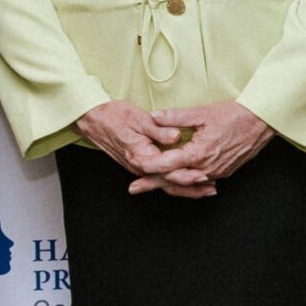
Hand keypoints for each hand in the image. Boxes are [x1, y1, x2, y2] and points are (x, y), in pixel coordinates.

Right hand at [75, 99, 214, 196]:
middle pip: (168, 183)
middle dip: (191, 187)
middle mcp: (140, 166)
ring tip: (206, 189)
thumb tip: (175, 136)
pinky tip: (189, 182)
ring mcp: (139, 168)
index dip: (187, 173)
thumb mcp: (138, 118)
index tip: (204, 173)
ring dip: (185, 188)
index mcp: (141, 156)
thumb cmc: (114, 116)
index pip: (168, 170)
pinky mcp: (140, 165)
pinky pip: (160, 179)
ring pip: (165, 184)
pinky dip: (175, 182)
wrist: (94, 119)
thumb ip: (159, 128)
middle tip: (211, 187)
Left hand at [140, 101, 274, 194]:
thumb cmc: (233, 116)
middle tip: (134, 188)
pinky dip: (186, 183)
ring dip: (168, 185)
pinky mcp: (222, 173)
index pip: (167, 164)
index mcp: (198, 154)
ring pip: (186, 184)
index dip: (148, 166)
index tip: (134, 167)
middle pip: (173, 180)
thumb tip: (154, 116)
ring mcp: (215, 173)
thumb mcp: (202, 113)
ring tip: (151, 186)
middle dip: (152, 183)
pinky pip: (199, 182)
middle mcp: (205, 168)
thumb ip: (175, 117)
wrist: (260, 122)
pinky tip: (178, 182)